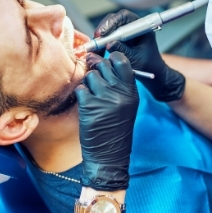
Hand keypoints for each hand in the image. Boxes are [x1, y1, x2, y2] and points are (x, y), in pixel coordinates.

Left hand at [75, 52, 138, 190]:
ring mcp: (104, 98)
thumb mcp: (128, 105)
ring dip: (88, 83)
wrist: (110, 155)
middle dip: (96, 66)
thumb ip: (121, 85)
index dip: (112, 57)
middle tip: (93, 70)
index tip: (106, 58)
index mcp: (131, 91)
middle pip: (104, 65)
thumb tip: (106, 62)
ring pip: (90, 76)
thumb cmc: (117, 130)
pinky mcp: (88, 106)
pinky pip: (80, 89)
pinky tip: (86, 105)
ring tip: (92, 96)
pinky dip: (81, 95)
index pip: (122, 61)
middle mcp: (119, 92)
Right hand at [94, 10, 185, 101]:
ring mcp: (126, 32)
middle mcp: (133, 26)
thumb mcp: (136, 59)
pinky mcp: (120, 39)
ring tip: (95, 47)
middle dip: (104, 28)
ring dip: (101, 36)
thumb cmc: (149, 65)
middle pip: (114, 20)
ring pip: (109, 28)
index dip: (112, 22)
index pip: (125, 17)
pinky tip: (97, 51)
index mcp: (142, 27)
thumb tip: (109, 44)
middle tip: (96, 39)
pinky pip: (108, 36)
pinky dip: (102, 43)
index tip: (103, 33)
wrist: (154, 73)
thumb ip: (123, 51)